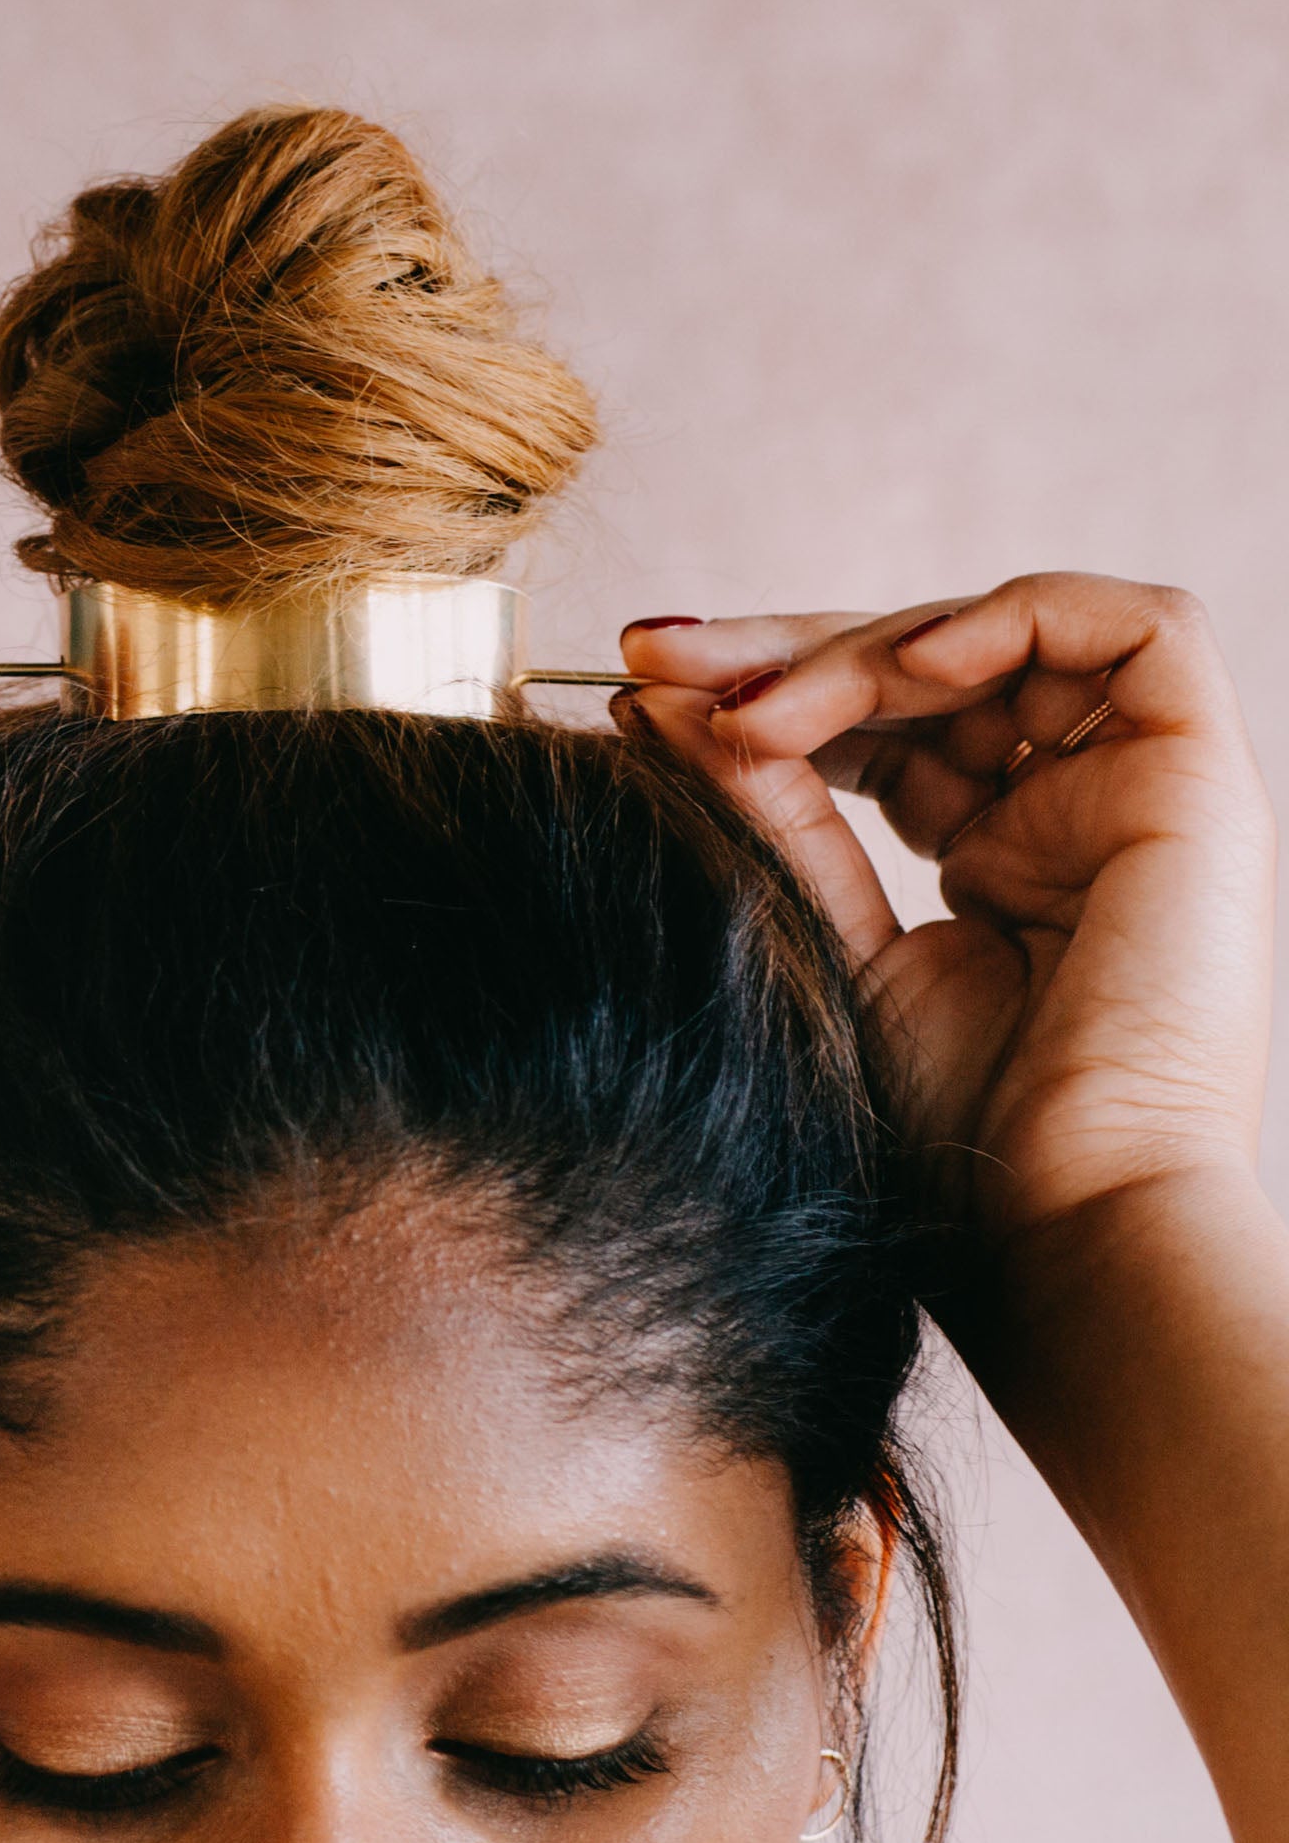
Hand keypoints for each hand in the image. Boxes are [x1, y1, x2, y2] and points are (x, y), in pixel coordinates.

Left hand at [619, 574, 1274, 1242]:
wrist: (1057, 1221)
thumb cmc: (942, 1130)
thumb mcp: (822, 933)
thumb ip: (763, 808)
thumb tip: (659, 703)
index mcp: (991, 858)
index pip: (871, 727)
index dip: (763, 694)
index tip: (639, 696)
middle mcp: (1064, 811)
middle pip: (923, 671)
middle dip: (784, 653)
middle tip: (659, 662)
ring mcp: (1134, 789)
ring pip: (1002, 638)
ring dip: (862, 650)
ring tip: (754, 710)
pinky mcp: (1203, 775)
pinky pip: (1137, 628)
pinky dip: (1010, 621)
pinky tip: (900, 674)